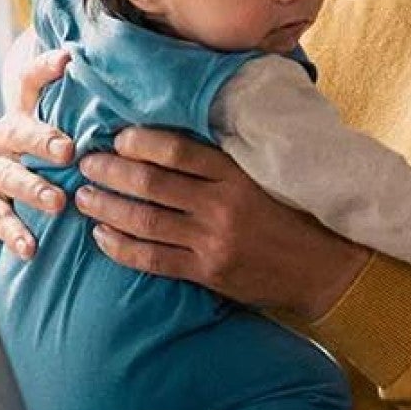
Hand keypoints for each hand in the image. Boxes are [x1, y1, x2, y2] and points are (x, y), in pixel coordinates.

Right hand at [0, 42, 74, 258]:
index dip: (45, 68)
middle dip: (43, 140)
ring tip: (58, 202)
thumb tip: (134, 98)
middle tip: (68, 151)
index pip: (30, 83)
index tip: (67, 58)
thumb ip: (78, 121)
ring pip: (10, 177)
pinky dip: (15, 234)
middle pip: (19, 131)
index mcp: (23, 115)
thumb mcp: (51, 139)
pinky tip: (31, 247)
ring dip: (34, 190)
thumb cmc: (38, 165)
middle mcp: (2, 138)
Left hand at [74, 127, 369, 320]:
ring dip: (107, 208)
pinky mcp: (209, 272)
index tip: (117, 136)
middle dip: (111, 172)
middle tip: (85, 164)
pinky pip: (153, 260)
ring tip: (83, 197)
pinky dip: (122, 248)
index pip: (177, 151)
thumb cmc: (295, 215)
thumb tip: (178, 139)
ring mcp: (213, 241)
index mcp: (237, 174)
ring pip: (145, 222)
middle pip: (151, 184)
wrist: (328, 268)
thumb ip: (226, 160)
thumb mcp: (266, 176)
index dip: (140, 141)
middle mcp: (222, 206)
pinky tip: (102, 237)